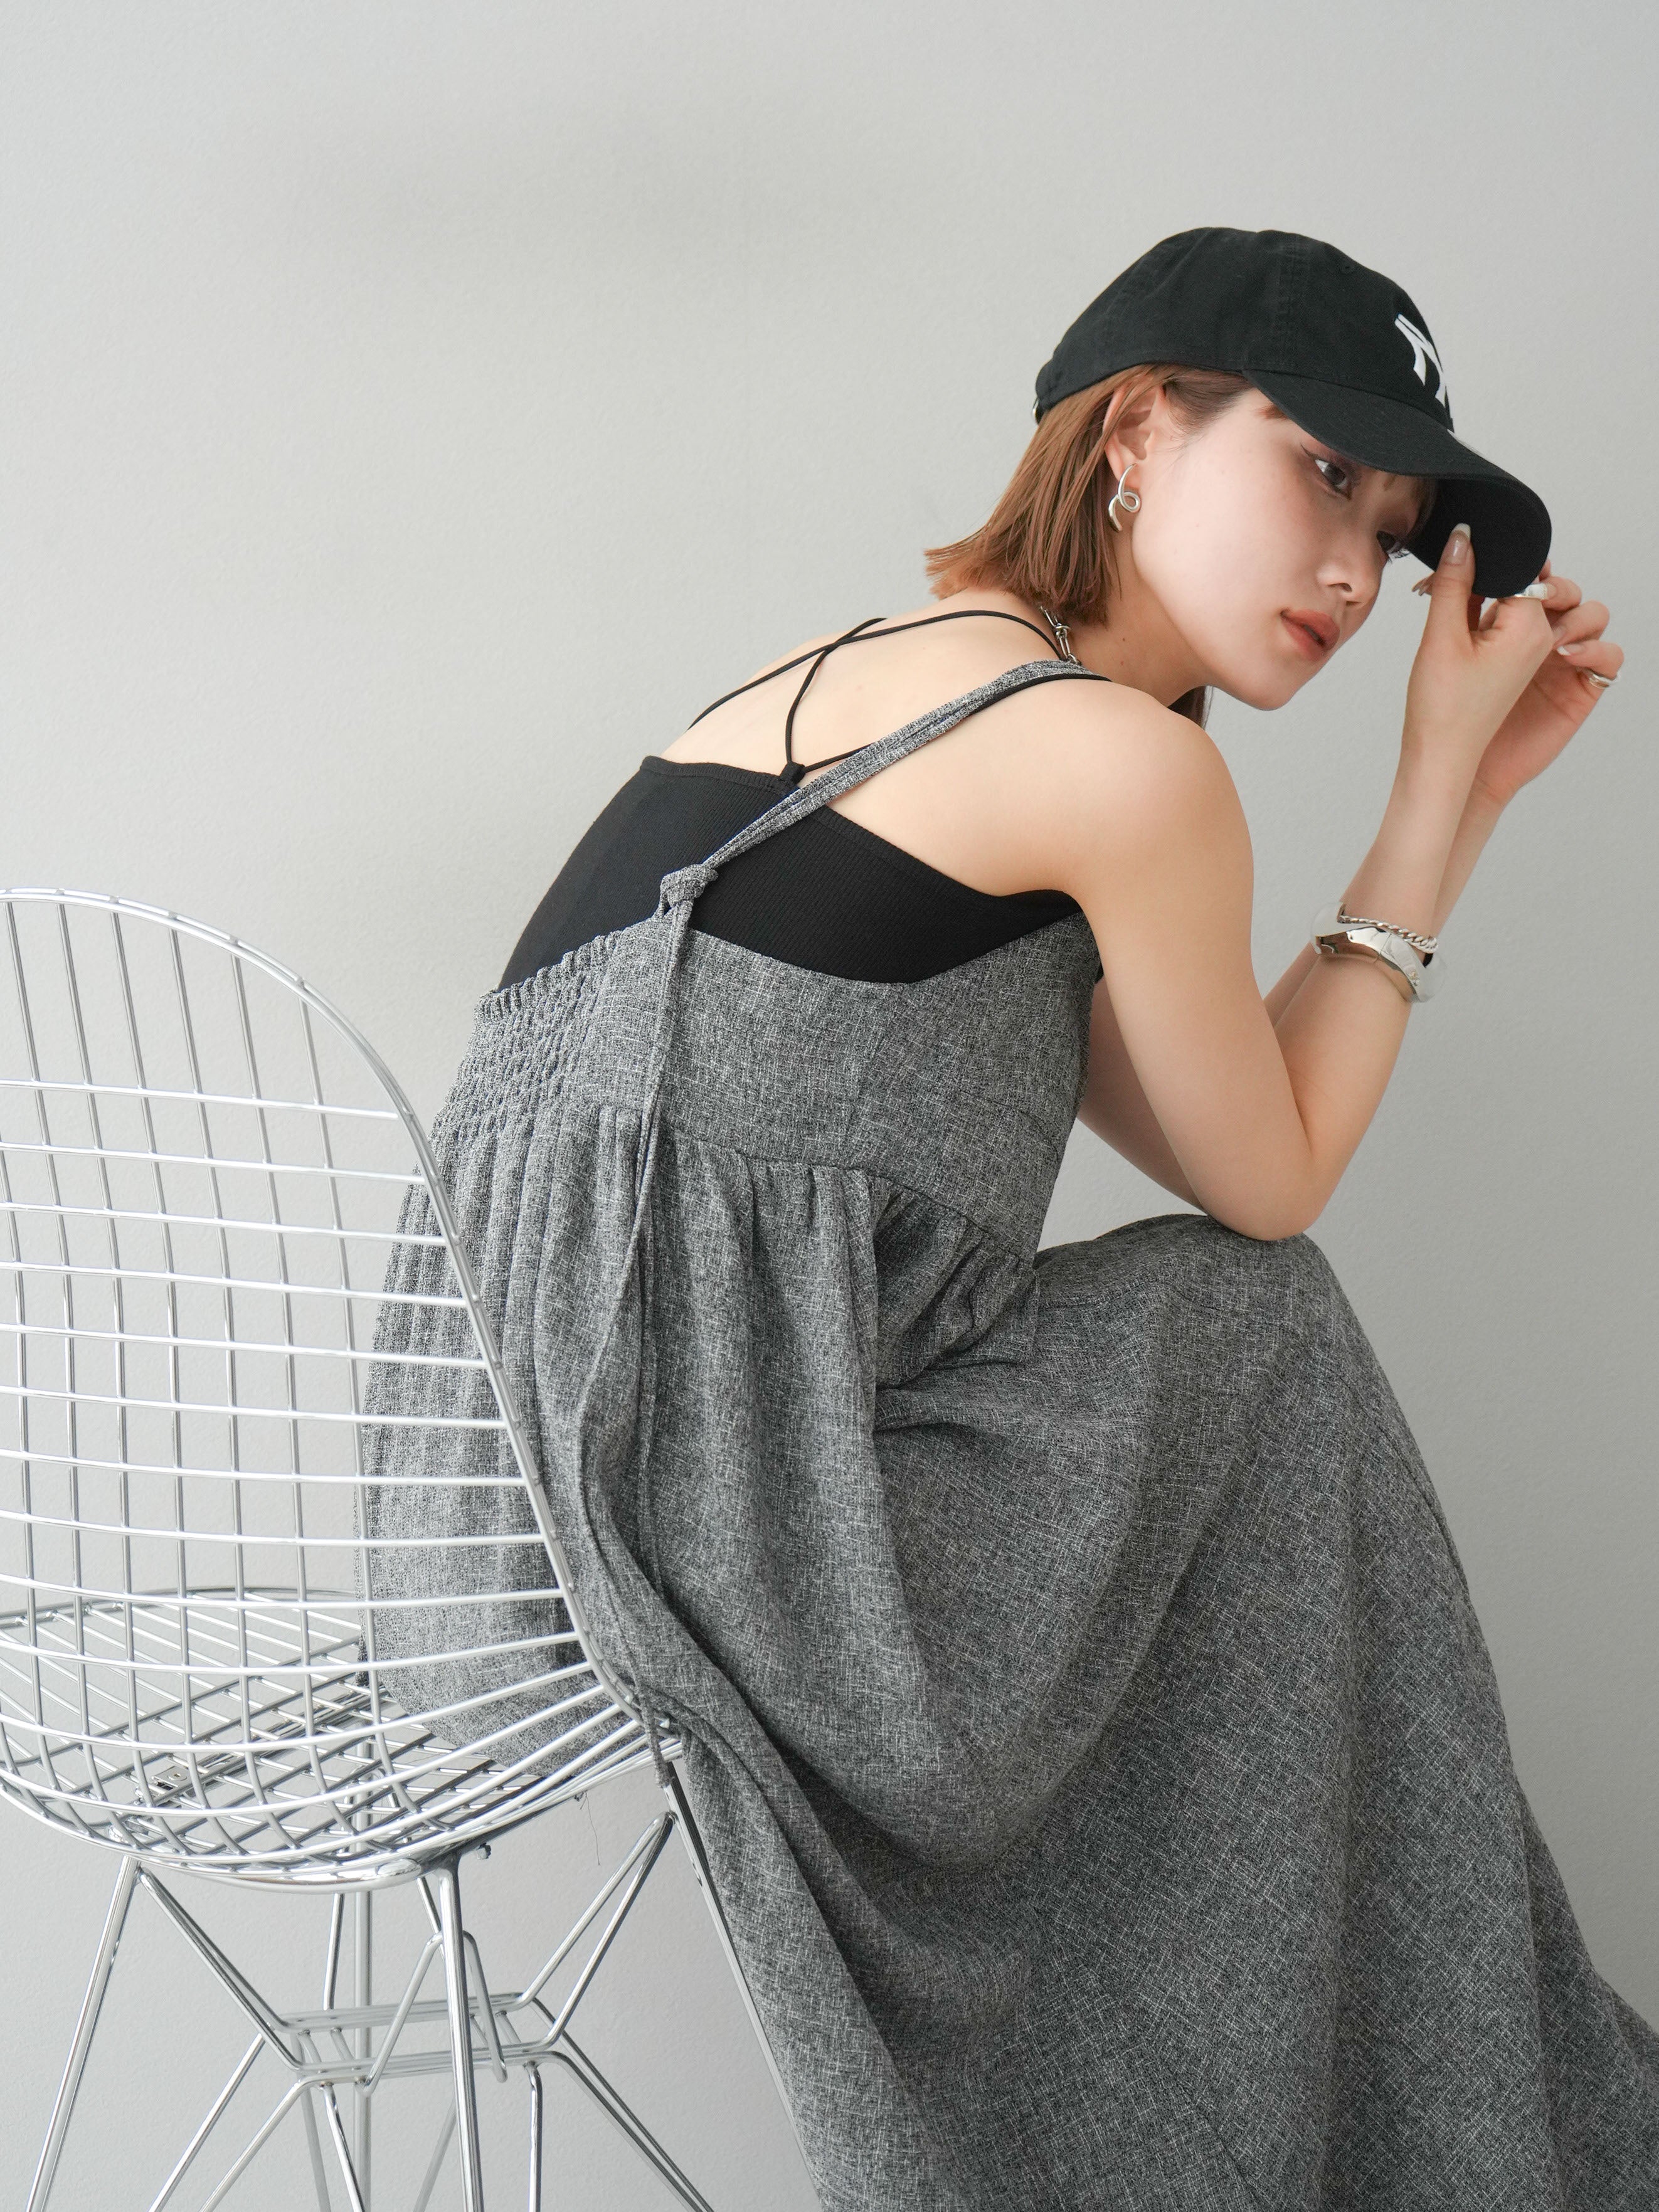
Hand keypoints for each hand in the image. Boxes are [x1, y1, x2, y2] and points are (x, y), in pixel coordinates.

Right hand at [1401, 524, 1559, 784]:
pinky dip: (1476, 617)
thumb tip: (1463, 538)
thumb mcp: (1442, 636)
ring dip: (1475, 595)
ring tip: (1442, 620)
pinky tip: (1450, 633)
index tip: (1445, 573)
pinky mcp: (1514, 659)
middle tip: (1437, 590)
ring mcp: (1529, 649)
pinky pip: (1502, 620)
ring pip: (1508, 597)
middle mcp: (1539, 636)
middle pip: (1516, 578)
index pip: (1516, 566)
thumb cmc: (1443, 709)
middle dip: (1477, 574)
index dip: (1477, 560)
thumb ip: (1454, 582)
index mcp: (1531, 628)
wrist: (1442, 757)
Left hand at [1464, 562, 1622, 809]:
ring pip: (1593, 616)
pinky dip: (1596, 650)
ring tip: (1549, 636)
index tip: (1514, 568)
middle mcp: (1537, 637)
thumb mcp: (1444, 640)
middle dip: (1555, 587)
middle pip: (1566, 590)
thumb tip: (1460, 536)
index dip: (1527, 565)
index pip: (1530, 575)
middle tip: (1535, 597)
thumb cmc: (1445, 711)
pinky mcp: (1577, 689)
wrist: (1454, 764)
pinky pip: (1610, 659)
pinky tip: (1566, 655)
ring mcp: (1561, 663)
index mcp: (1506, 621)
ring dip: (1577, 615)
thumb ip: (1457, 588)